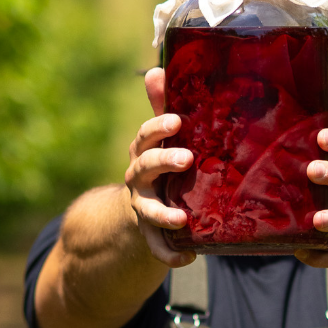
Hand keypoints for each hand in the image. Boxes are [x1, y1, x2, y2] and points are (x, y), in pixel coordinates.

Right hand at [127, 69, 196, 267]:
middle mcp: (139, 179)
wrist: (142, 208)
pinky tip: (189, 258)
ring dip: (163, 214)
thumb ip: (162, 107)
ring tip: (182, 219)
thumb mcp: (161, 138)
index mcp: (143, 152)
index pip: (145, 136)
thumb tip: (155, 69)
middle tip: (187, 159)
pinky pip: (157, 248)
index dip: (158, 127)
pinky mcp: (151, 234)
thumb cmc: (160, 163)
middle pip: (144, 168)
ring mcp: (143, 207)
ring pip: (148, 210)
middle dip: (163, 162)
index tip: (178, 120)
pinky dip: (170, 254)